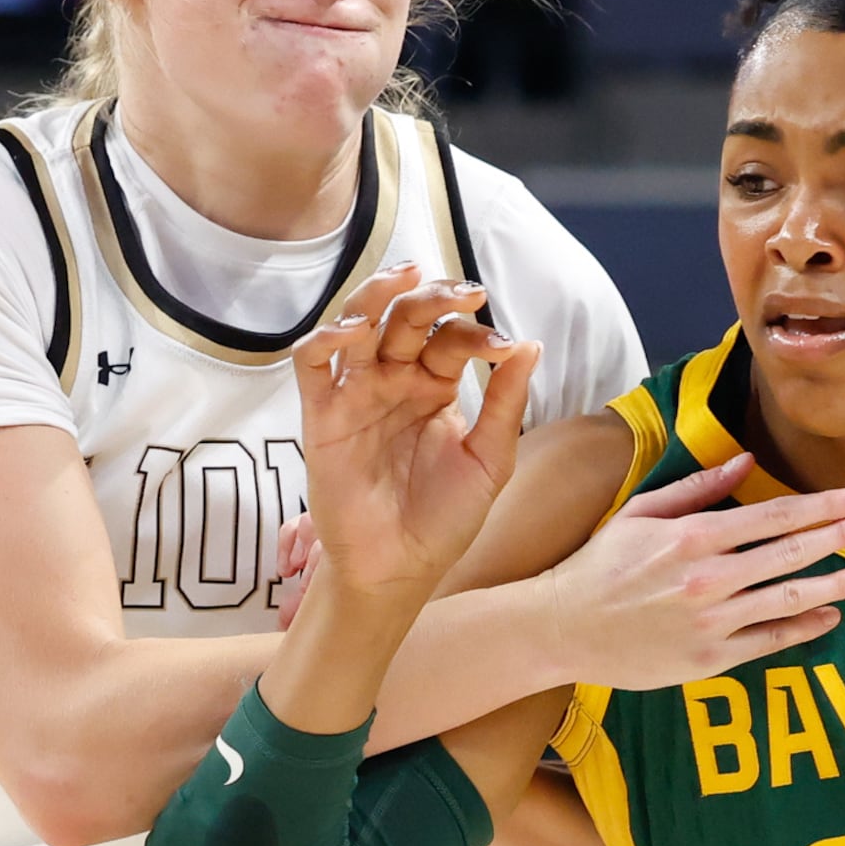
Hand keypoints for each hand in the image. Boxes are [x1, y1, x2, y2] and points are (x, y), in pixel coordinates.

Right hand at [293, 265, 540, 601]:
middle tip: (467, 293)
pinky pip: (313, 365)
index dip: (476, 335)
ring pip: (357, 323)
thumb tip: (531, 345)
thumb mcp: (489, 460)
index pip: (451, 340)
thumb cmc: (444, 518)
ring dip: (378, 295)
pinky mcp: (321, 415)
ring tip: (408, 278)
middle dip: (434, 298)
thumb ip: (505, 404)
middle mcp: (394, 381)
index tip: (505, 345)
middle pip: (406, 319)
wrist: (400, 568)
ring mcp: (356, 393)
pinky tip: (354, 330)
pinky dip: (326, 339)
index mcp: (434, 387)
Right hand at [535, 453, 844, 690]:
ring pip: (792, 599)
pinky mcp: (709, 660)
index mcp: (694, 536)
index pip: (776, 516)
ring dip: (840, 584)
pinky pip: (770, 642)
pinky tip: (832, 615)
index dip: (825, 506)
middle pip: (794, 553)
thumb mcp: (641, 513)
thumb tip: (747, 460)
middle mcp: (708, 578)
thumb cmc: (600, 565)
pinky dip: (806, 628)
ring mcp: (712, 622)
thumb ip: (698, 488)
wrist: (561, 628)